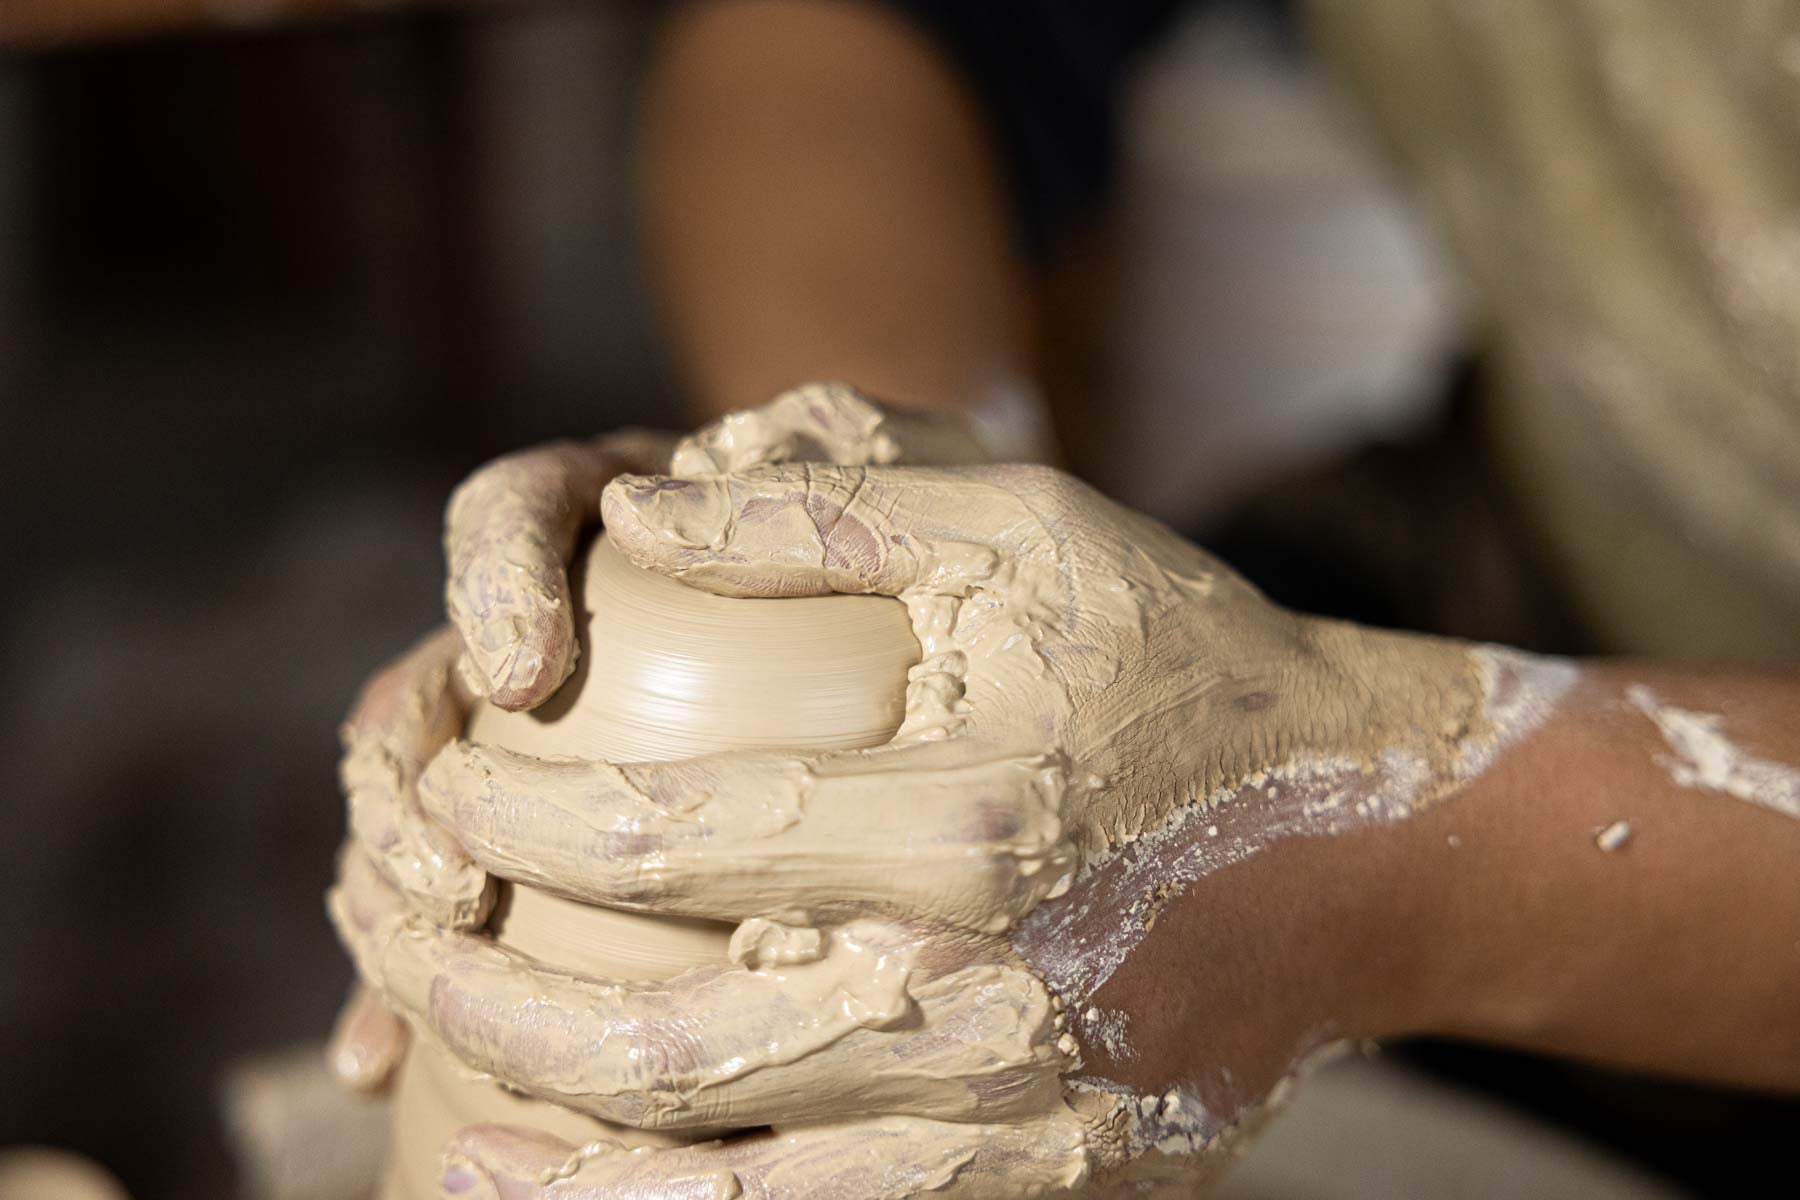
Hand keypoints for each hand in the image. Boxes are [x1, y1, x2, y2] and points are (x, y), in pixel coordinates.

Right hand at [328, 386, 991, 1093]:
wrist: (964, 647)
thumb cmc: (936, 555)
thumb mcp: (911, 487)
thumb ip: (835, 458)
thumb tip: (695, 475)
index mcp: (620, 517)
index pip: (519, 510)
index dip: (493, 579)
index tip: (522, 676)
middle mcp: (568, 625)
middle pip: (433, 677)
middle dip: (408, 776)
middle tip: (446, 875)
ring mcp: (555, 739)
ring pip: (423, 794)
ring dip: (386, 877)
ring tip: (415, 962)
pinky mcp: (560, 847)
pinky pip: (468, 908)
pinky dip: (407, 980)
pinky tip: (375, 1060)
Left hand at [358, 462, 1550, 1192]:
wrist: (1376, 848)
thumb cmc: (1194, 665)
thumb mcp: (1033, 536)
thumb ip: (827, 518)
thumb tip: (632, 506)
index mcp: (962, 819)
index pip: (659, 835)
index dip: (511, 808)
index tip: (443, 774)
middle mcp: (978, 993)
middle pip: (658, 1041)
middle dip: (478, 993)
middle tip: (392, 938)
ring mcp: (1012, 1112)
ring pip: (727, 1183)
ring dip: (563, 1164)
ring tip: (459, 1132)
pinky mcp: (1044, 1179)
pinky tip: (612, 1197)